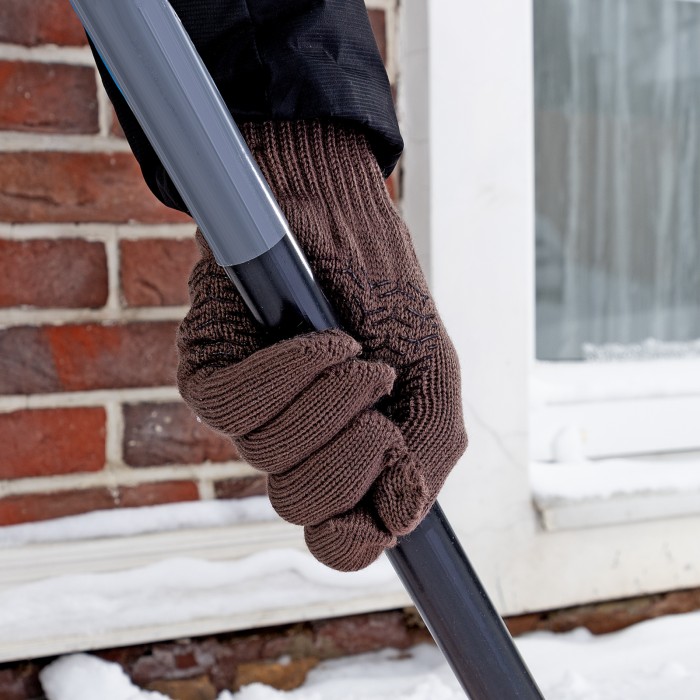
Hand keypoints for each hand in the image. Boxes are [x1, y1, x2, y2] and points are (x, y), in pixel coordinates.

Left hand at [177, 121, 466, 570]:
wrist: (346, 218)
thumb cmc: (387, 297)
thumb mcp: (430, 377)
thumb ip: (426, 451)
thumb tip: (399, 519)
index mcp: (344, 457)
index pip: (336, 540)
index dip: (358, 539)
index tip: (390, 494)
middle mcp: (293, 445)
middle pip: (301, 506)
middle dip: (352, 455)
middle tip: (378, 394)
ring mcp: (248, 412)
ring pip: (269, 455)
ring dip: (330, 402)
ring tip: (355, 353)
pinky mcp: (210, 371)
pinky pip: (231, 403)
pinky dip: (289, 372)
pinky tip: (324, 339)